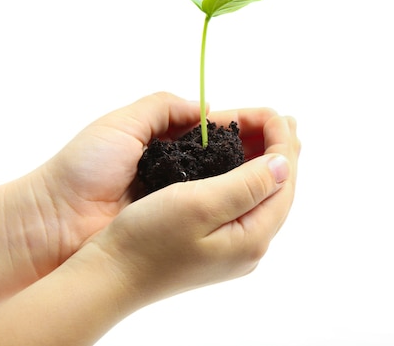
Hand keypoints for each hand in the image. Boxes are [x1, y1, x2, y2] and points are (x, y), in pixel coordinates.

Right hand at [89, 111, 299, 302]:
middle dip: (280, 151)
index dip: (283, 144)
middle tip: (281, 118)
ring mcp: (233, 249)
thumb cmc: (148, 239)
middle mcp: (250, 247)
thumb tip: (284, 164)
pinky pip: (243, 203)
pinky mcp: (215, 246)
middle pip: (276, 190)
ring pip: (260, 196)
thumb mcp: (200, 205)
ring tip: (269, 133)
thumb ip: (248, 184)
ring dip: (265, 163)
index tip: (278, 114)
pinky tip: (242, 164)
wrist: (109, 278)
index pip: (283, 182)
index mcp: (252, 237)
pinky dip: (247, 177)